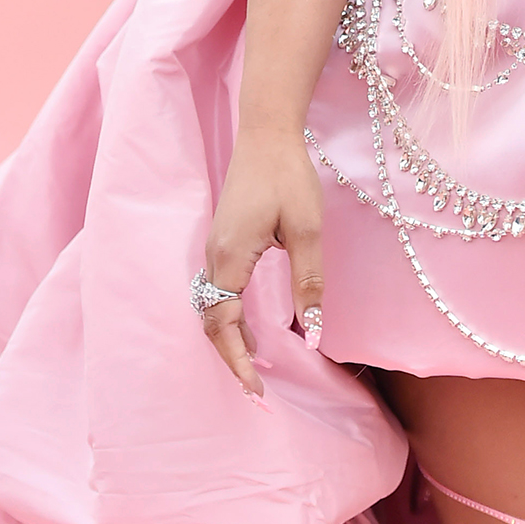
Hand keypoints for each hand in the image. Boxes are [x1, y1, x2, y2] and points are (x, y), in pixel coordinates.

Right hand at [201, 128, 324, 397]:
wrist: (267, 131)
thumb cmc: (288, 176)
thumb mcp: (306, 229)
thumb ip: (308, 282)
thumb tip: (313, 334)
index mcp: (229, 258)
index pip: (224, 326)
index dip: (238, 362)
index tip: (256, 391)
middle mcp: (213, 257)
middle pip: (211, 322)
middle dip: (231, 357)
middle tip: (258, 387)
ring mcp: (214, 247)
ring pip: (212, 306)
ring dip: (230, 337)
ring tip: (257, 362)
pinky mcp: (223, 238)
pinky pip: (218, 290)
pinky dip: (229, 316)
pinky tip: (251, 324)